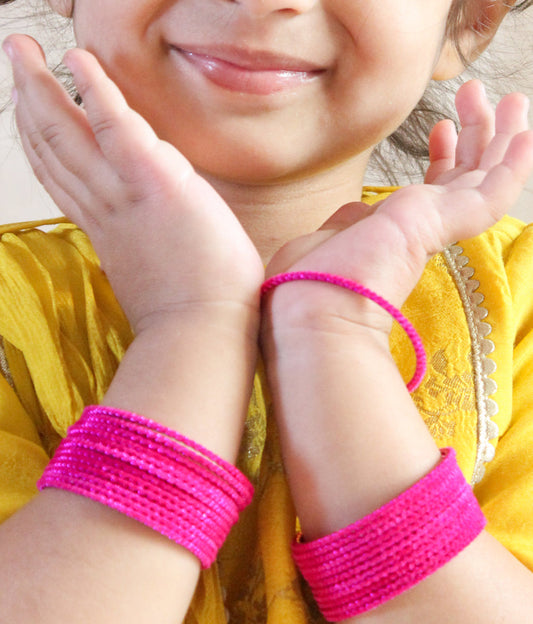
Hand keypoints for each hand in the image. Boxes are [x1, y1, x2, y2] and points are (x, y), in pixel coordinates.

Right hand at [4, 36, 262, 333]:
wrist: (202, 332)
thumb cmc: (193, 314)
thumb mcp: (156, 275)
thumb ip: (145, 247)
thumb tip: (155, 239)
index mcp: (107, 230)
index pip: (63, 177)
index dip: (39, 142)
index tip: (27, 113)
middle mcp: (104, 208)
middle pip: (52, 147)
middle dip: (28, 100)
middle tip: (14, 62)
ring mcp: (124, 195)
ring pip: (67, 133)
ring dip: (42, 86)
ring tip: (22, 50)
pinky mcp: (153, 182)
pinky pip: (114, 127)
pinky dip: (95, 91)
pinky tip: (77, 60)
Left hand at [264, 80, 532, 333]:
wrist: (316, 303)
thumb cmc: (310, 278)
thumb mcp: (331, 236)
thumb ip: (352, 220)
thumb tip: (357, 214)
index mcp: (396, 233)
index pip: (432, 190)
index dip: (442, 155)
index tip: (441, 126)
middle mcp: (422, 230)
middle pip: (463, 176)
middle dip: (475, 132)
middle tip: (478, 93)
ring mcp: (437, 226)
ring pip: (484, 178)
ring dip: (501, 136)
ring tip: (512, 98)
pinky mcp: (449, 222)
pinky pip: (495, 193)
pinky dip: (515, 164)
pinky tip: (526, 134)